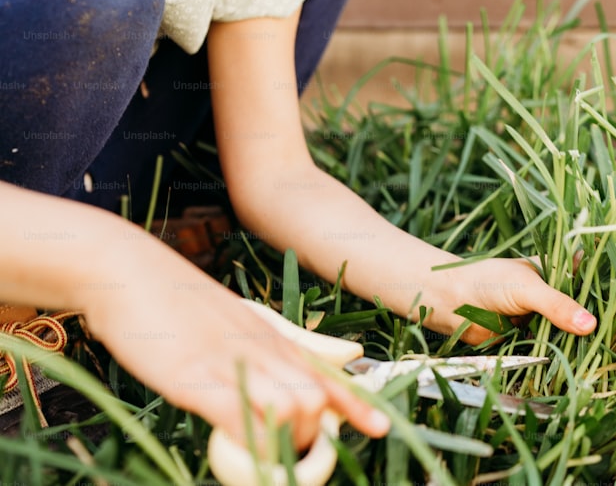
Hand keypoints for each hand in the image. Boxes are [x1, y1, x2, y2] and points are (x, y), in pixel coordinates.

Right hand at [82, 236, 389, 452]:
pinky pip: (240, 414)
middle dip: (309, 436)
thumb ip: (284, 345)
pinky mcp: (195, 374)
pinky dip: (247, 439)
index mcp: (273, 338)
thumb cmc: (180, 303)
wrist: (127, 270)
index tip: (381, 427)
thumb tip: (339, 359)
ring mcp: (231, 360)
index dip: (356, 405)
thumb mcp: (241, 322)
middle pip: (317, 399)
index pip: (328, 375)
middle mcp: (262, 348)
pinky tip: (231, 444)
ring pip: (292, 407)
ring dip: (281, 441)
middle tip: (279, 451)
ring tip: (253, 451)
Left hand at [404, 256, 596, 344]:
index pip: (590, 281)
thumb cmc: (486, 281)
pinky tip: (582, 368)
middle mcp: (552, 296)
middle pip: (583, 312)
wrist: (448, 301)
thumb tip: (590, 325)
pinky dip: (563, 360)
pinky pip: (552, 353)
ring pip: (569, 335)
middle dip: (598, 325)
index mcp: (556, 272)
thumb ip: (557, 306)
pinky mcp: (530, 342)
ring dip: (582, 346)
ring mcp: (542, 320)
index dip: (609, 293)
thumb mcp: (527, 288)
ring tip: (610, 358)